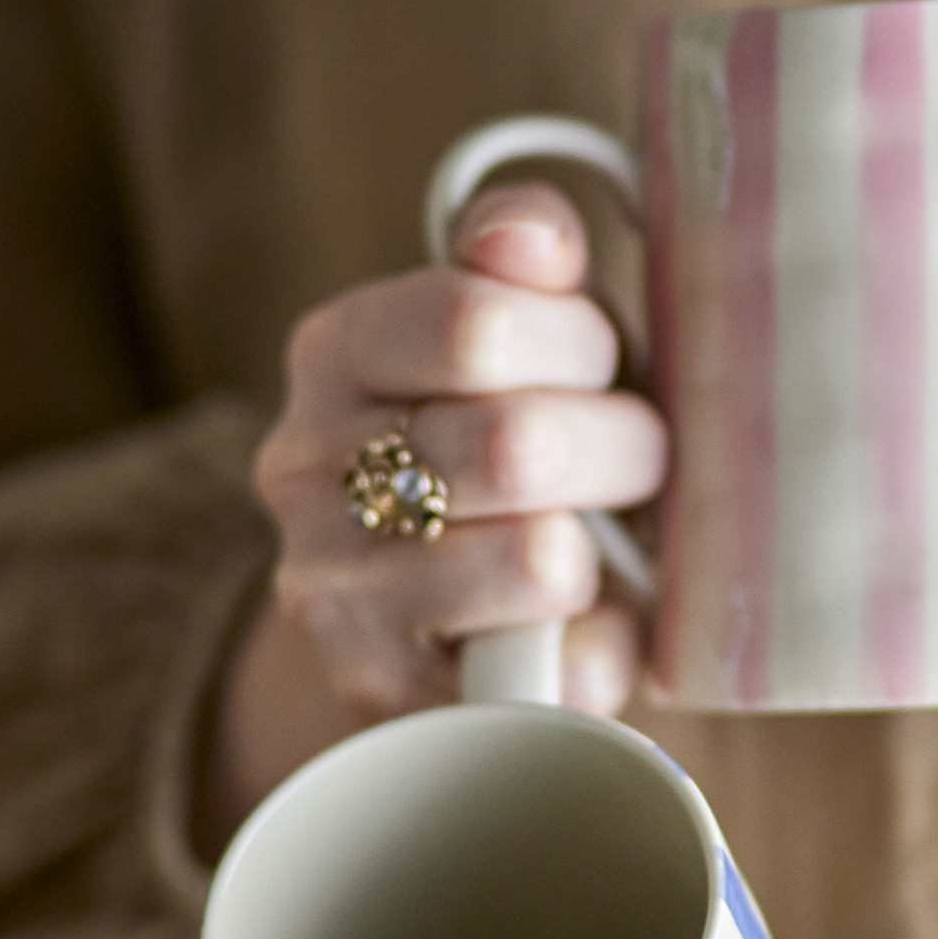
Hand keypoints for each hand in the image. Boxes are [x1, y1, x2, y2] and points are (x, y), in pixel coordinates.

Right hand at [205, 182, 665, 842]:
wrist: (428, 627)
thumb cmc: (513, 453)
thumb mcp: (519, 339)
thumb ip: (521, 263)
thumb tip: (531, 238)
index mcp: (337, 350)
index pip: (476, 321)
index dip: (581, 344)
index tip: (603, 367)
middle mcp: (303, 468)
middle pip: (519, 443)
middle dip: (620, 452)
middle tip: (634, 466)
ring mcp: (332, 592)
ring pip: (539, 560)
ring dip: (605, 553)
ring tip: (598, 545)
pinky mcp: (390, 700)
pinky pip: (547, 671)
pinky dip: (597, 649)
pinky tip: (582, 628)